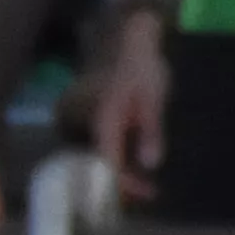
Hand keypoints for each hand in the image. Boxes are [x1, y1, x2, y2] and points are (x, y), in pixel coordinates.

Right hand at [87, 1, 170, 193]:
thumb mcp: (154, 98)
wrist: (128, 40)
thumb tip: (151, 165)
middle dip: (122, 182)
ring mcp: (80, 122)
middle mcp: (84, 124)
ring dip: (118, 171)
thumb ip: (151, 131)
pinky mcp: (85, 121)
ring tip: (145, 182)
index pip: (107, 163)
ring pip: (96, 157)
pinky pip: (96, 147)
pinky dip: (114, 158)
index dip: (124, 183)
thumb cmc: (143, 67)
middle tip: (150, 192)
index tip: (146, 193)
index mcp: (102, 120)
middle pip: (97, 165)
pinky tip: (132, 163)